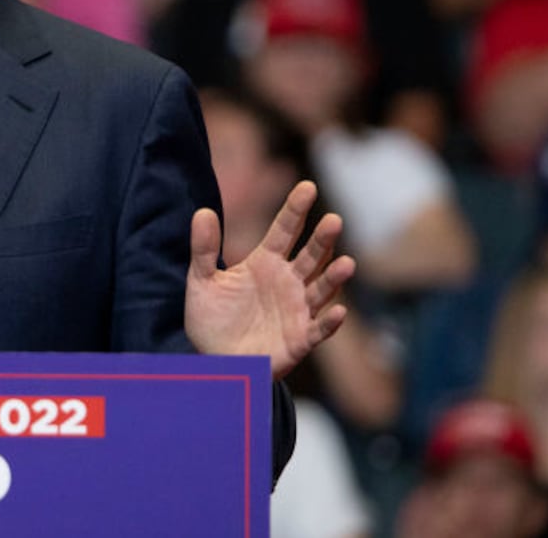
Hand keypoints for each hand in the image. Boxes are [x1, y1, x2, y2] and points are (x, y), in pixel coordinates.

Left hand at [185, 181, 353, 377]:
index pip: (284, 230)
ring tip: (346, 263)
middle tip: (333, 220)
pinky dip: (329, 322)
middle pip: (310, 255)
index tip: (308, 186)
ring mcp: (297, 310)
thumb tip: (202, 211)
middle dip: (323, 240)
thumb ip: (203, 249)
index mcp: (265, 262)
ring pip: (321, 289)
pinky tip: (340, 312)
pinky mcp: (300, 340)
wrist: (214, 362)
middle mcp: (287, 282)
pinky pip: (319, 329)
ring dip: (334, 278)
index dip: (295, 209)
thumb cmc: (212, 319)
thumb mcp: (201, 281)